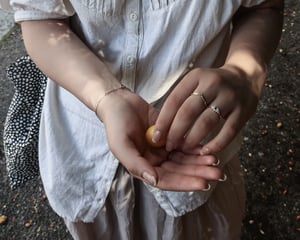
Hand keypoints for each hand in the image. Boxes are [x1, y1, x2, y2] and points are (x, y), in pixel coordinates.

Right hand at [97, 88, 223, 190]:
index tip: (203, 184)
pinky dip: (195, 147)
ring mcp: (163, 149)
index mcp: (143, 167)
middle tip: (218, 174)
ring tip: (215, 160)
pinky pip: (184, 144)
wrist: (120, 102)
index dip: (184, 183)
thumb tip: (154, 180)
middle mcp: (155, 161)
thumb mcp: (120, 145)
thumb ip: (135, 164)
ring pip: (184, 159)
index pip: (166, 180)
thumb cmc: (116, 124)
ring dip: (199, 161)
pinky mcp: (170, 136)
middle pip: (179, 171)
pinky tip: (207, 148)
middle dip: (198, 173)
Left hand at [153, 65, 261, 154]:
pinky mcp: (243, 110)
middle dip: (175, 132)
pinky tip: (205, 152)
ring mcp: (229, 97)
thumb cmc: (212, 86)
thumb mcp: (195, 83)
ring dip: (192, 139)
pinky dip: (216, 144)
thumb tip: (161, 128)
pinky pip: (228, 131)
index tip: (156, 137)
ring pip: (206, 122)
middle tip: (169, 146)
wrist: (245, 77)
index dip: (163, 121)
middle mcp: (212, 84)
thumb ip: (180, 101)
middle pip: (188, 112)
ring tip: (184, 149)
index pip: (174, 100)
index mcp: (196, 77)